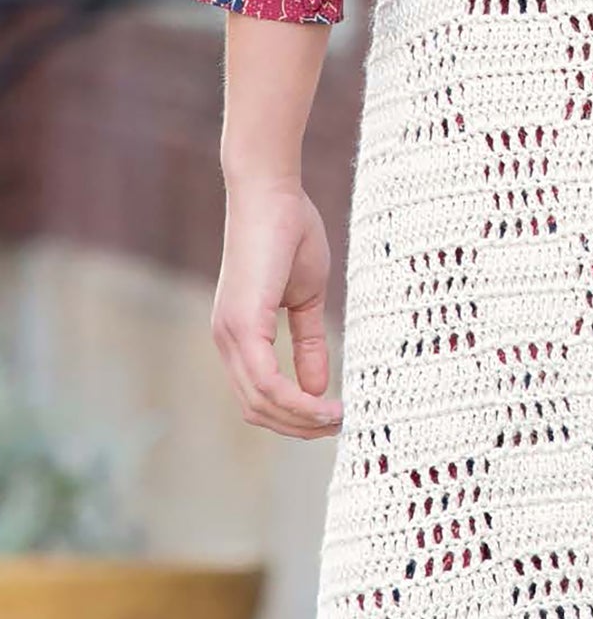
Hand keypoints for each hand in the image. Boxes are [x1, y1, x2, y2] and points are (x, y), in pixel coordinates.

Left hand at [212, 181, 342, 437]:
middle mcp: (226, 340)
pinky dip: (296, 401)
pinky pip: (266, 381)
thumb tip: (319, 387)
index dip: (294, 414)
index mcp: (238, 335)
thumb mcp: (306, 297)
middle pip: (257, 408)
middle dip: (299, 426)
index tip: (333, 417)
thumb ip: (308, 343)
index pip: (258, 396)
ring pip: (260, 402)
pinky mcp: (242, 324)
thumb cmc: (289, 233)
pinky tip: (324, 404)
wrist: (272, 192)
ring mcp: (230, 334)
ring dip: (300, 419)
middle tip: (340, 426)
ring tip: (338, 419)